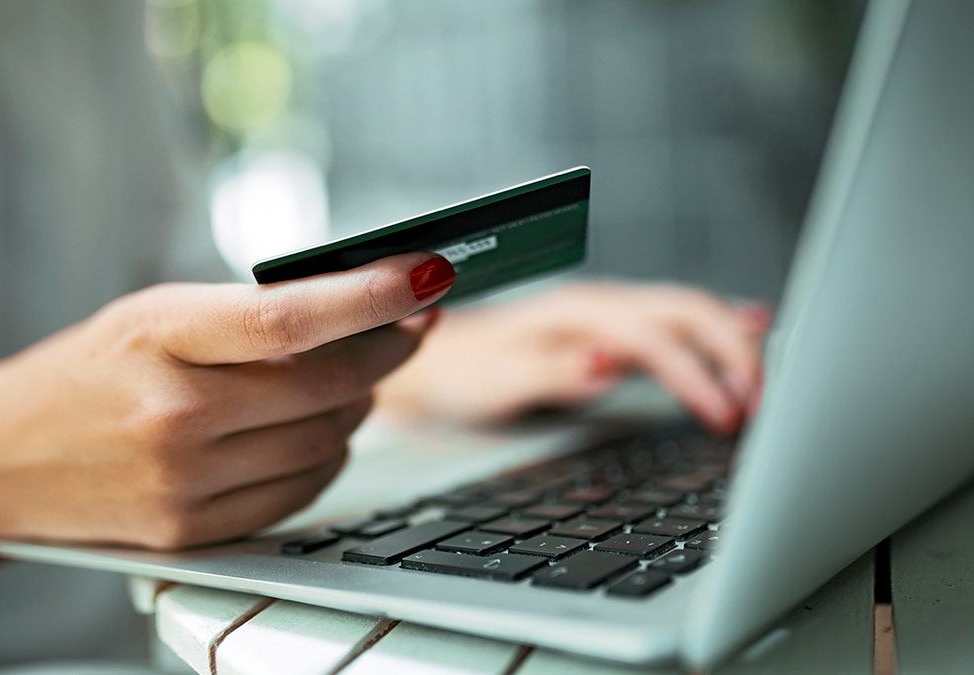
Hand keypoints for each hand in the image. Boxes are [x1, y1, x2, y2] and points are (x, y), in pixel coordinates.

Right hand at [0, 253, 454, 552]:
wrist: (2, 456)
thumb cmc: (87, 370)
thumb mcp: (153, 315)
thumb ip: (245, 315)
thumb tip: (360, 307)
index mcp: (158, 338)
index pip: (289, 318)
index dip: (372, 296)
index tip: (428, 275)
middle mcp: (172, 415)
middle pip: (327, 386)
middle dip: (388, 350)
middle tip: (411, 322)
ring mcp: (182, 483)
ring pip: (328, 443)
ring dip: (359, 404)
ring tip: (353, 377)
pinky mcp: (191, 532)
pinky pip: (302, 493)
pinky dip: (327, 456)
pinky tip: (317, 429)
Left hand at [376, 282, 768, 433]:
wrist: (430, 363)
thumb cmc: (459, 373)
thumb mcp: (494, 381)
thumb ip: (551, 372)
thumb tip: (609, 365)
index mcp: (576, 312)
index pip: (655, 335)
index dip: (697, 374)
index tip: (726, 415)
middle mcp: (599, 306)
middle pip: (687, 311)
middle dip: (733, 352)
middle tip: (761, 405)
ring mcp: (608, 319)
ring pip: (689, 316)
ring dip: (731, 347)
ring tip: (766, 388)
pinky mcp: (612, 337)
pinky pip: (676, 330)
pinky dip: (716, 338)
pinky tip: (746, 339)